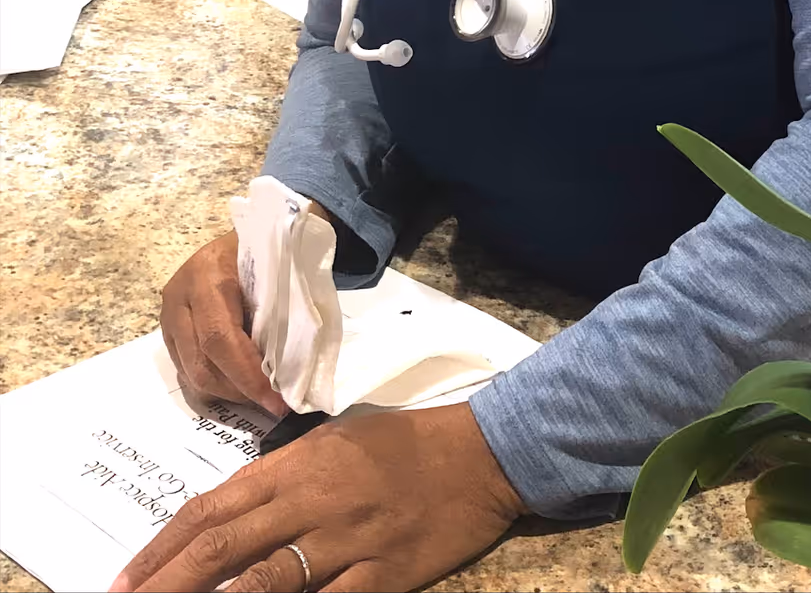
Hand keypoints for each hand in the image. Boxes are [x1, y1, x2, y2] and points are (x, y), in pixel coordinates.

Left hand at [108, 402, 523, 591]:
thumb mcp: (340, 438)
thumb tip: (230, 510)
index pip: (214, 506)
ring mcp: (349, 540)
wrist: (484, 454)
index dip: (162, 548)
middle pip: (225, 546)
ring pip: (264, 584)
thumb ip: (286, 471)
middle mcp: (316, 499)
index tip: (121, 582)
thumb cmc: (408, 443)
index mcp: (301, 461)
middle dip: (165, 586)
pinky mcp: (383, 575)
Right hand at [161, 232, 288, 418]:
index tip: (275, 400)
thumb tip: (290, 368)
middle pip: (201, 363)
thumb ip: (280, 311)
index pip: (220, 339)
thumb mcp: (281, 267)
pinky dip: (216, 382)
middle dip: (238, 390)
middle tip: (272, 404)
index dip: (247, 375)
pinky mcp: (169, 330)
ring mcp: (168, 315)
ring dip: (227, 392)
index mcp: (206, 275)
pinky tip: (241, 385)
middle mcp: (178, 296)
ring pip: (190, 372)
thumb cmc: (276, 246)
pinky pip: (187, 368)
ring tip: (260, 397)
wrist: (257, 226)